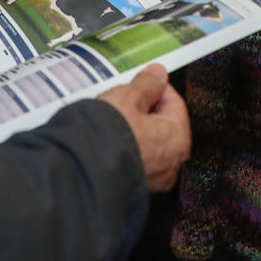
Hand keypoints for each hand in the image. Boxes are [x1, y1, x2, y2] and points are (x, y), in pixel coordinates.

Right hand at [99, 64, 190, 191]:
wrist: (83, 170)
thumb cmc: (109, 138)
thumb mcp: (127, 97)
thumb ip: (146, 84)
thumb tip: (156, 76)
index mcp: (178, 138)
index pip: (174, 102)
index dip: (156, 87)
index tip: (143, 80)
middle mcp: (170, 163)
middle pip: (161, 124)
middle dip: (143, 109)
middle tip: (124, 97)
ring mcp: (152, 177)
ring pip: (146, 142)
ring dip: (132, 128)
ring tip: (112, 116)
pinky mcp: (132, 184)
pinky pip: (133, 158)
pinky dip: (124, 147)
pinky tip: (107, 137)